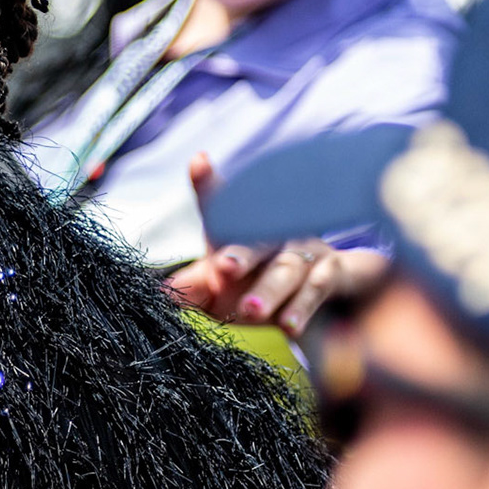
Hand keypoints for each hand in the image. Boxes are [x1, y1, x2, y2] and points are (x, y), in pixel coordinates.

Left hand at [170, 153, 386, 334]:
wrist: (322, 299)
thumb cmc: (256, 288)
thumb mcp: (219, 291)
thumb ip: (193, 289)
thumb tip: (158, 294)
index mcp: (238, 235)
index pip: (221, 206)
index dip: (209, 184)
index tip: (199, 162)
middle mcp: (271, 236)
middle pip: (255, 241)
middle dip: (241, 254)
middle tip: (223, 268)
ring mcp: (303, 252)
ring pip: (286, 269)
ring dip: (270, 291)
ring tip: (251, 312)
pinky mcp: (331, 273)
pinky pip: (318, 288)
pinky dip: (305, 306)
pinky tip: (291, 326)